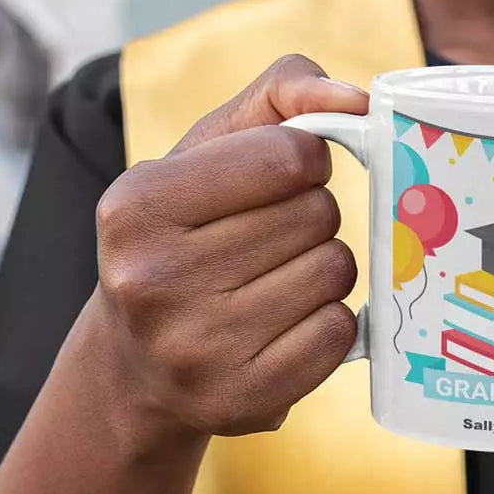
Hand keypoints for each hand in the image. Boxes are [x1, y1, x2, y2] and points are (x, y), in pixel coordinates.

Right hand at [90, 55, 366, 438]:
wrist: (135, 361)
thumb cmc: (188, 226)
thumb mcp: (213, 143)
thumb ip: (285, 90)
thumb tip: (359, 99)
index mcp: (136, 204)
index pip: (290, 155)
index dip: (306, 157)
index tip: (284, 172)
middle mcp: (151, 281)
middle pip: (317, 214)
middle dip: (311, 212)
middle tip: (269, 232)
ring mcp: (193, 351)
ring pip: (335, 270)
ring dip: (322, 263)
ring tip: (273, 274)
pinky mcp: (239, 403)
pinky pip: (340, 332)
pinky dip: (327, 320)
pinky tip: (283, 321)